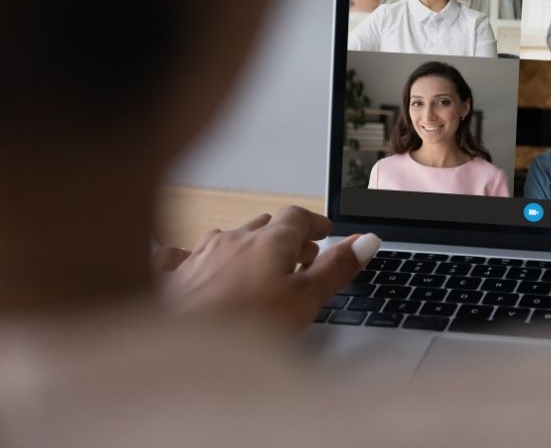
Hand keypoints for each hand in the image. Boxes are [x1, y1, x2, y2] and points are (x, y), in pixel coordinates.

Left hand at [157, 206, 379, 329]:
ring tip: (256, 269)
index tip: (325, 232)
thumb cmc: (242, 325)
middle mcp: (232, 238)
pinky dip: (191, 258)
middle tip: (299, 258)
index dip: (314, 223)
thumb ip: (337, 267)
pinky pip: (179, 255)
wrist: (174, 348)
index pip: (297, 216)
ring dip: (244, 248)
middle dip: (283, 238)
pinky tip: (186, 264)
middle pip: (263, 226)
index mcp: (269, 240)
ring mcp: (198, 255)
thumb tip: (367, 240)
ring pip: (226, 239)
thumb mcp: (305, 298)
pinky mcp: (169, 276)